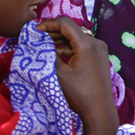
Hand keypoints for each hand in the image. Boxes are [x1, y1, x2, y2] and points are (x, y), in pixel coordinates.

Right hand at [37, 17, 117, 131]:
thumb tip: (39, 42)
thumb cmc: (79, 94)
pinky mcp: (100, 57)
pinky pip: (82, 47)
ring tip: (43, 46)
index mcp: (87, 44)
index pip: (65, 23)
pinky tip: (56, 54)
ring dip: (60, 40)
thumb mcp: (59, 73)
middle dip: (52, 32)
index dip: (48, 24)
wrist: (100, 111)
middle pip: (71, 30)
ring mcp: (99, 50)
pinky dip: (69, 48)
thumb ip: (48, 54)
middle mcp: (96, 43)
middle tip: (36, 38)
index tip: (34, 31)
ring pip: (76, 38)